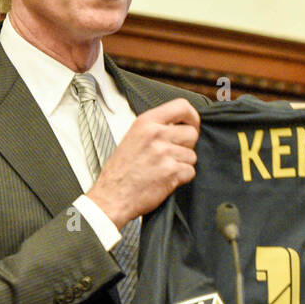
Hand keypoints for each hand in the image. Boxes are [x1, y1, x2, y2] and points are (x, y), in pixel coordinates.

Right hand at [85, 98, 199, 226]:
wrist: (112, 196)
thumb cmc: (120, 171)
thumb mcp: (133, 137)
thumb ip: (156, 128)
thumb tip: (178, 126)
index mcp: (146, 122)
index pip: (182, 106)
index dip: (192, 117)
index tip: (191, 125)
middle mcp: (156, 135)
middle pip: (192, 133)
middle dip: (187, 145)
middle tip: (172, 154)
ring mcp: (164, 153)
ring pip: (192, 155)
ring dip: (182, 164)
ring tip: (164, 168)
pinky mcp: (171, 172)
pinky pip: (190, 171)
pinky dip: (182, 178)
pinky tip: (166, 179)